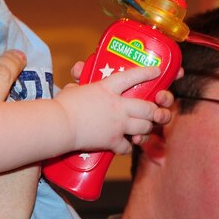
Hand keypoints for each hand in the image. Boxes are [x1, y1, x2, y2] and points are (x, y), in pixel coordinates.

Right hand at [55, 65, 172, 154]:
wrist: (60, 125)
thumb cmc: (63, 105)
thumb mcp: (73, 88)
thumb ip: (80, 82)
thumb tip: (77, 74)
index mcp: (107, 88)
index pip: (132, 77)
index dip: (147, 73)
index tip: (157, 71)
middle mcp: (118, 106)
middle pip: (147, 108)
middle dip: (154, 111)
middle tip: (154, 111)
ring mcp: (118, 124)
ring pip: (144, 127)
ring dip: (145, 129)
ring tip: (143, 129)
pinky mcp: (113, 141)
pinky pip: (127, 146)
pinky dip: (127, 147)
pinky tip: (124, 145)